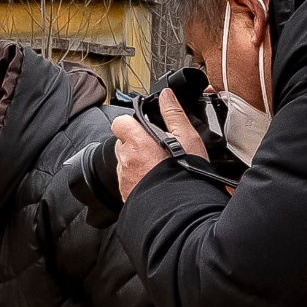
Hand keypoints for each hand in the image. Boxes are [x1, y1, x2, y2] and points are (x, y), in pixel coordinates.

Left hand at [109, 83, 205, 203]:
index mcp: (136, 142)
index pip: (120, 122)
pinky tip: (154, 181)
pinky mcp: (126, 195)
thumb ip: (173, 113)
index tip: (144, 127)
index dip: (131, 123)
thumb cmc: (186, 173)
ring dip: (136, 162)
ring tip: (156, 167)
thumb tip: (166, 96)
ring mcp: (124, 179)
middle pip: (122, 143)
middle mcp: (126, 160)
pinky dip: (137, 180)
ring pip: (124, 163)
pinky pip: (127, 182)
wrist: (182, 210)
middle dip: (135, 143)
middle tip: (155, 148)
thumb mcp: (187, 137)